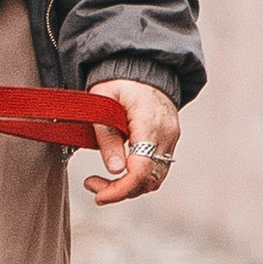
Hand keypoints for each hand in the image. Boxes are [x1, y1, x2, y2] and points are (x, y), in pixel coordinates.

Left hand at [82, 77, 179, 205]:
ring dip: (129, 187)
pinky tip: (118, 174)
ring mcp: (170, 139)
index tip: (99, 195)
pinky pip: (156, 169)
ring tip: (99, 183)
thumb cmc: (119, 82)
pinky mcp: (168, 143)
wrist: (143, 68)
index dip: (121, 189)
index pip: (142, 168)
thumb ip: (107, 135)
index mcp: (149, 122)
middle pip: (150, 179)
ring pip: (155, 179)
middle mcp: (166, 134)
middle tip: (92, 186)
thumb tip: (114, 170)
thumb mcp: (102, 101)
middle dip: (121, 191)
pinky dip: (138, 178)